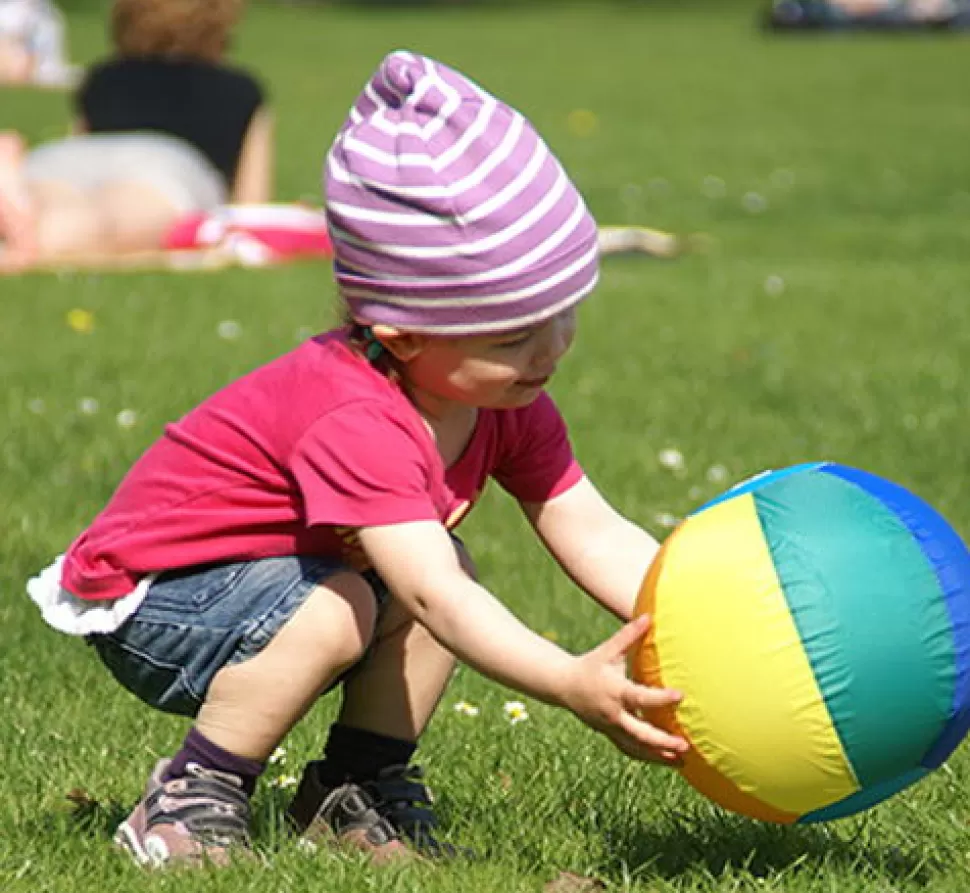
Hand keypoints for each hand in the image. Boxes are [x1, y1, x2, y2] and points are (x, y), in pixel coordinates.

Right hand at [562, 615, 687, 765]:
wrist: (563, 685)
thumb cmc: (590, 665)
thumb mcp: (608, 650)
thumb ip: (629, 635)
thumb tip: (648, 615)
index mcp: (614, 691)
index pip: (640, 696)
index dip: (660, 698)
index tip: (680, 696)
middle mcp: (613, 713)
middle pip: (639, 733)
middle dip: (661, 741)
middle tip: (684, 745)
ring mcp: (610, 727)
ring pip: (635, 747)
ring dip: (658, 756)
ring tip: (682, 761)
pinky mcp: (609, 734)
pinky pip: (630, 750)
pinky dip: (647, 757)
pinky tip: (666, 760)